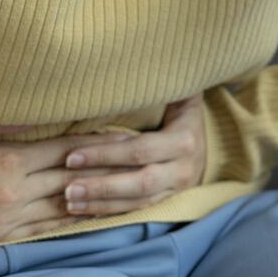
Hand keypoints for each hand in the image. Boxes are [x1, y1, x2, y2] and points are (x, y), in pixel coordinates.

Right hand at [0, 117, 139, 250]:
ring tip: (128, 187)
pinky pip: (45, 228)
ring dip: (98, 196)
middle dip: (109, 168)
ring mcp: (8, 218)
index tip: (126, 135)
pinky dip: (72, 220)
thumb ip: (0, 118)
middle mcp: (15, 192)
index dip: (99, 141)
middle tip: (140, 160)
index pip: (67, 148)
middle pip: (75, 177)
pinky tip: (91, 213)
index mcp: (8, 160)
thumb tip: (39, 109)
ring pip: (66, 206)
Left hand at [60, 93, 207, 218]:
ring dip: (102, 204)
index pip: (139, 150)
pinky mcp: (169, 201)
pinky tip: (86, 213)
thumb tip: (138, 63)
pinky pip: (139, 211)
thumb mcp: (180, 95)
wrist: (210, 138)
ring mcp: (178, 188)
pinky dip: (112, 213)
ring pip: (138, 202)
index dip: (105, 154)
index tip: (72, 156)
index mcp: (184, 140)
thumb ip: (163, 84)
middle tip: (67, 188)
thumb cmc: (183, 111)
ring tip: (70, 202)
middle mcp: (184, 168)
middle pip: (139, 182)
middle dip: (101, 186)